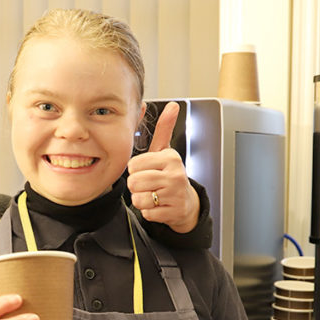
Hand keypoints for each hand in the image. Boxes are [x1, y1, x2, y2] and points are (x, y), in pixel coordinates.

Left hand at [127, 101, 199, 232]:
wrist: (186, 203)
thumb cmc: (169, 176)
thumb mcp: (165, 152)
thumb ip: (164, 129)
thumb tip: (173, 105)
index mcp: (170, 157)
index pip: (133, 165)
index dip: (135, 171)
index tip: (147, 171)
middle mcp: (175, 174)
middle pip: (134, 182)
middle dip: (136, 187)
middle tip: (149, 186)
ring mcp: (175, 194)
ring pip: (138, 199)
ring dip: (141, 200)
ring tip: (153, 195)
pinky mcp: (173, 211)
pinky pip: (146, 213)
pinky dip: (149, 212)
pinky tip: (159, 206)